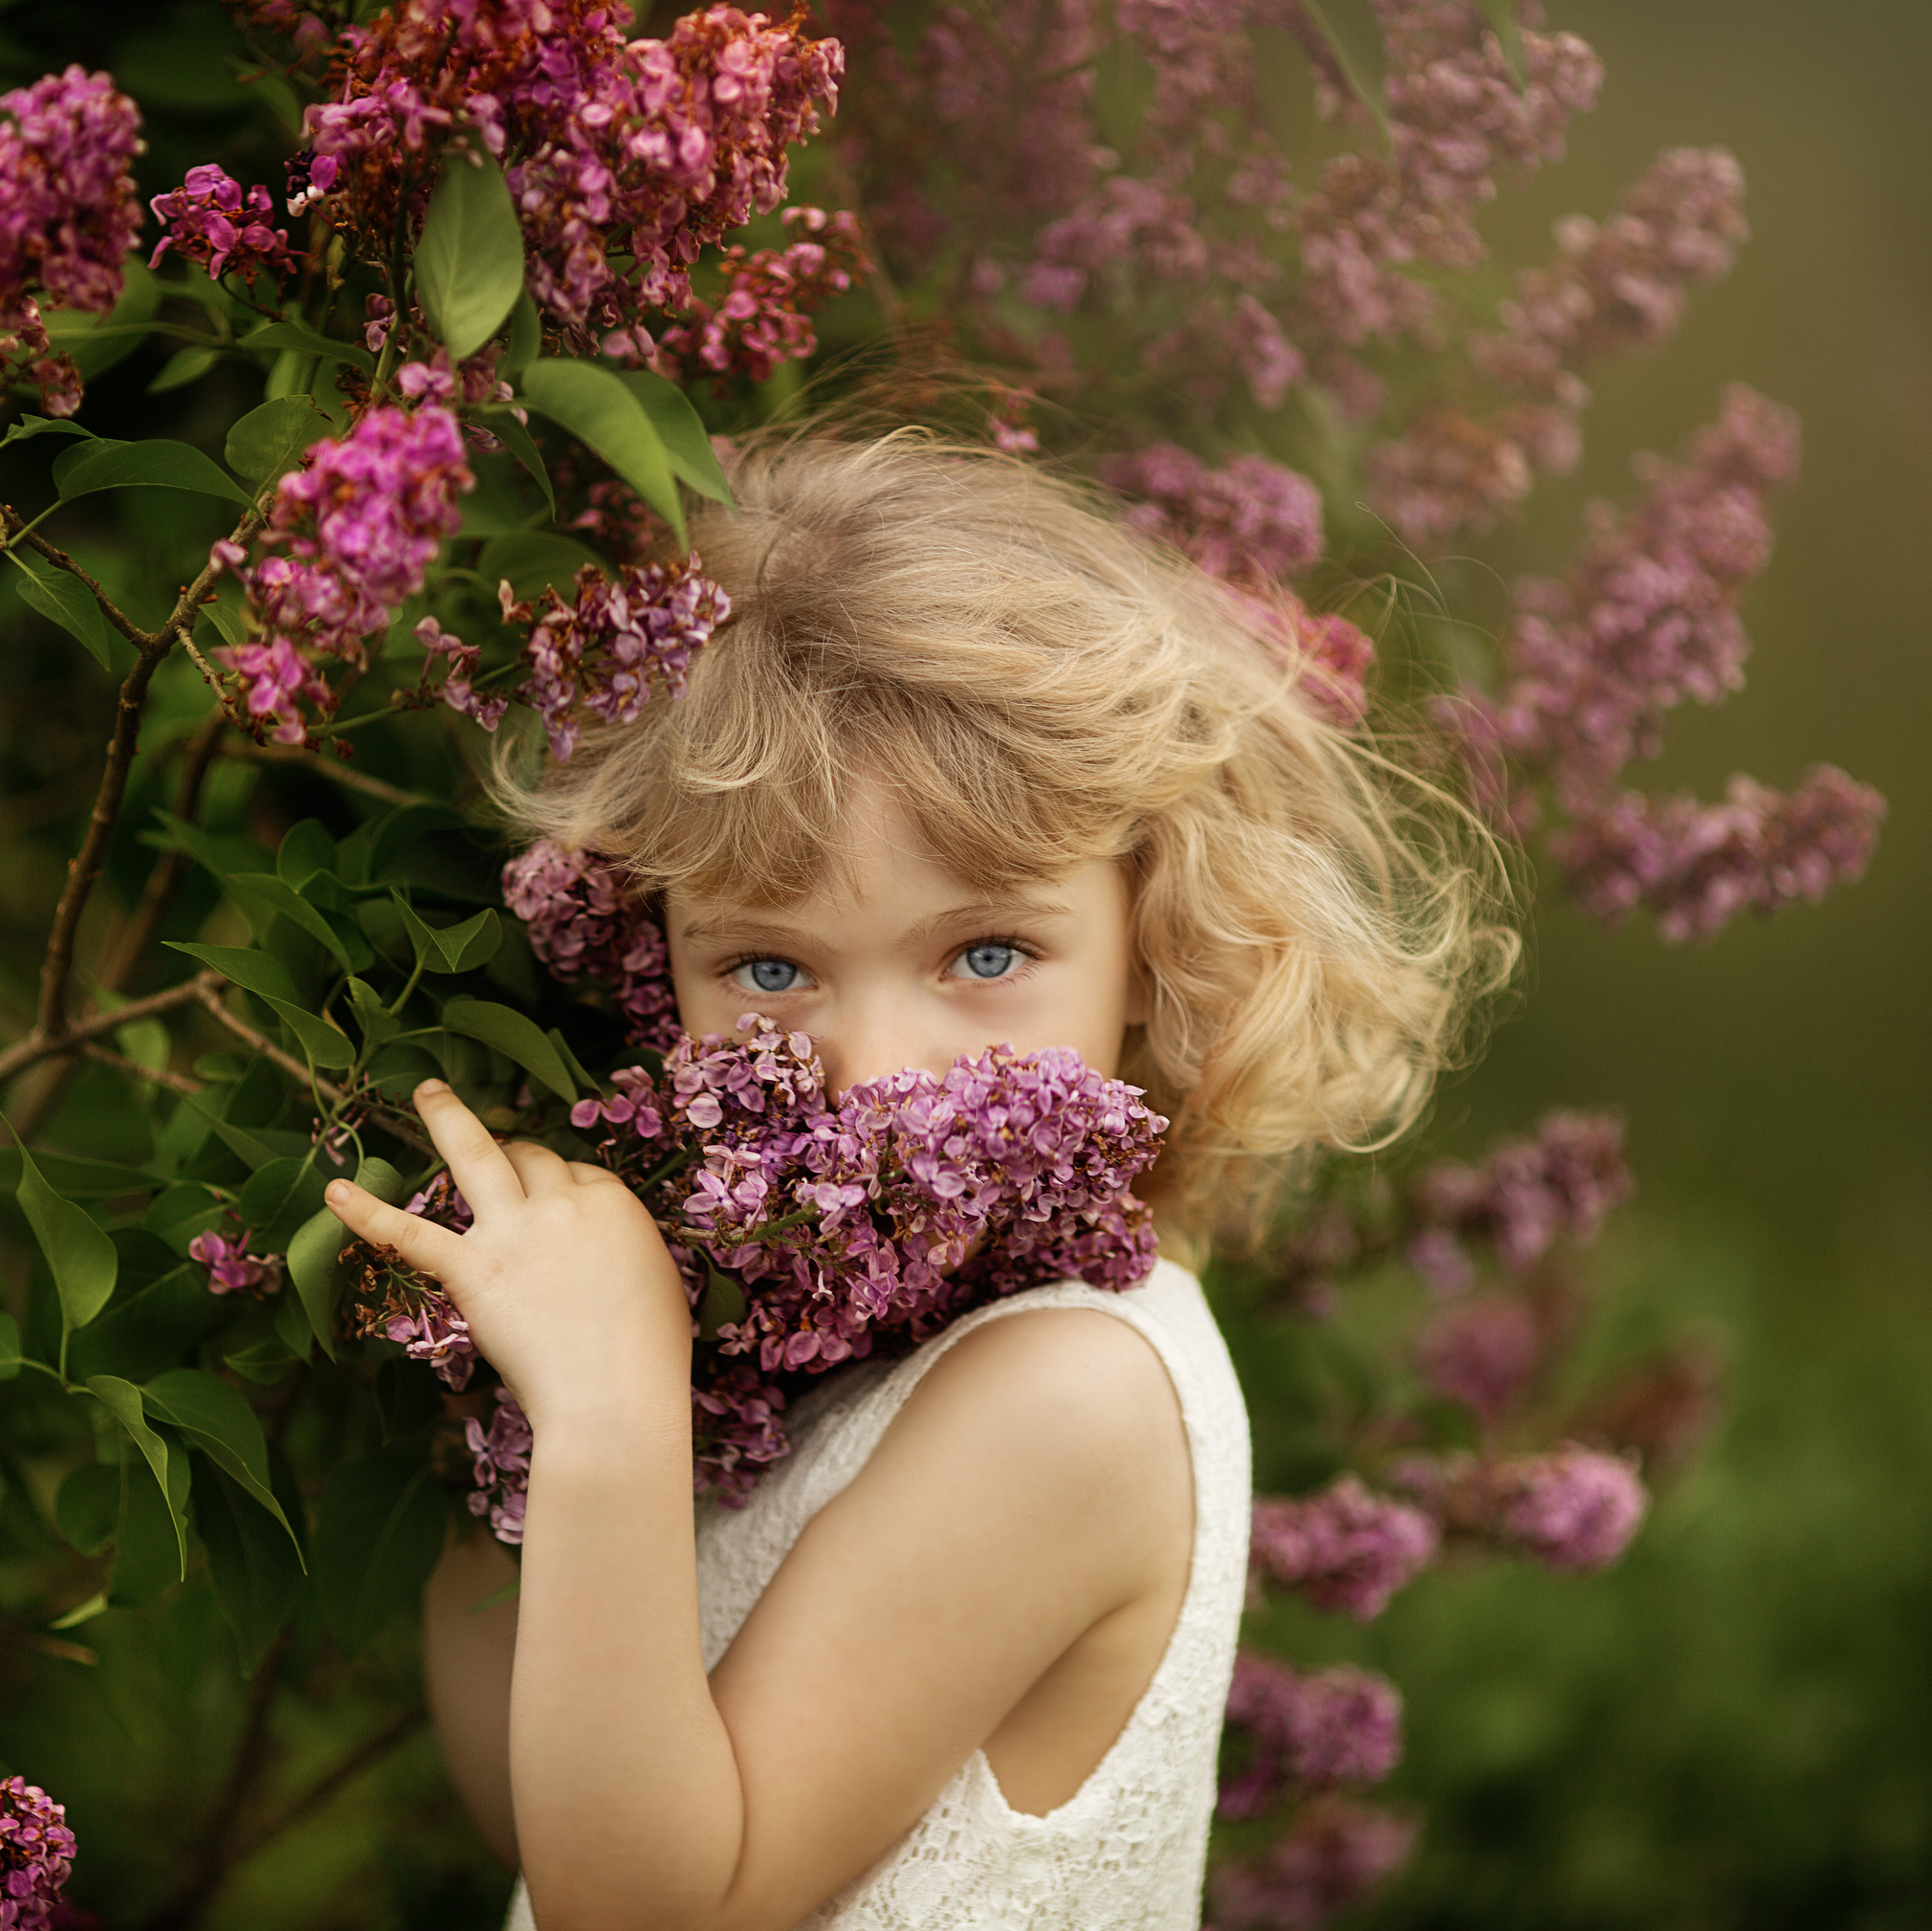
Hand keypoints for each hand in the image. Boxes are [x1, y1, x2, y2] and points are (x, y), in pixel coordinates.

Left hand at [324, 1080, 691, 1432]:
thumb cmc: (650, 1356)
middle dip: (516, 1152)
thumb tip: (606, 1252)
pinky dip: (368, 1212)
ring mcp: (512, 1231)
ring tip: (428, 1092)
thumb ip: (626, 1249)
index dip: (564, 1186)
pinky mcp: (471, 1271)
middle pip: (532, 1156)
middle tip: (501, 1153)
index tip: (558, 1205)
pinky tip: (336, 1191)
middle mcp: (562, 1202)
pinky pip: (410, 1234)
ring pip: (475, 1154)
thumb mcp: (658, 1281)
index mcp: (613, 1202)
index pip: (579, 1172)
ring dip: (448, 1117)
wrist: (615, 1399)